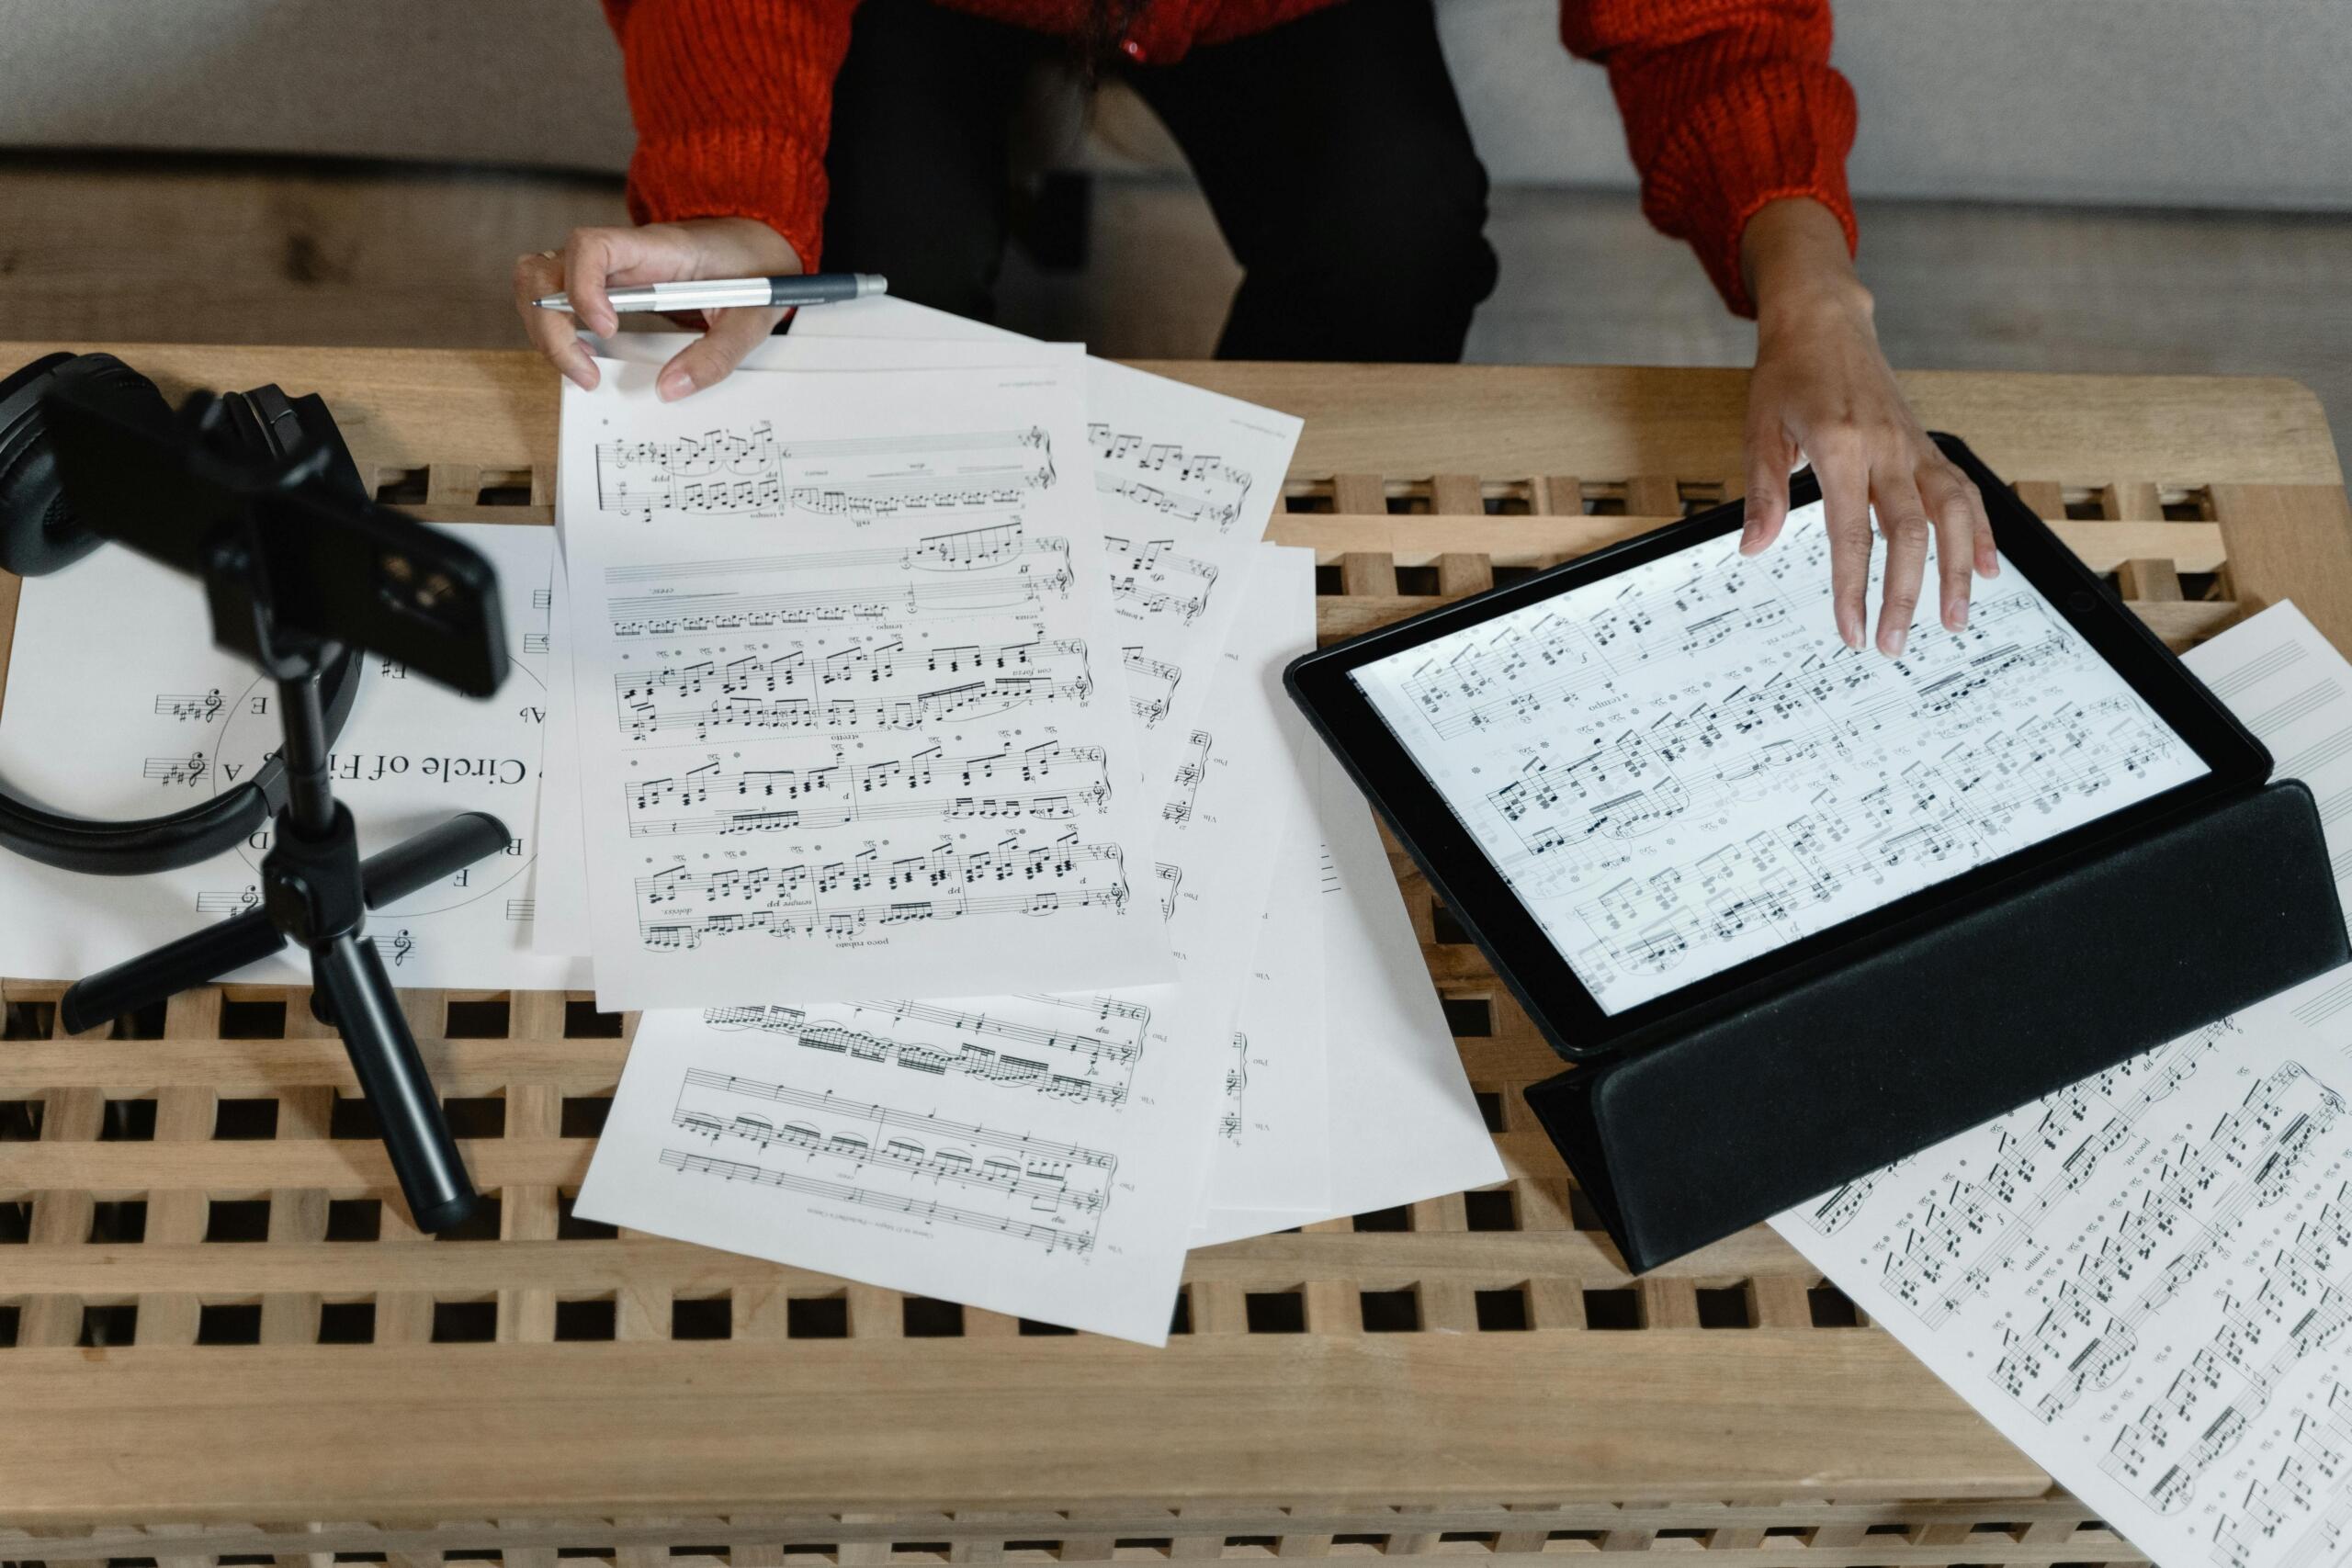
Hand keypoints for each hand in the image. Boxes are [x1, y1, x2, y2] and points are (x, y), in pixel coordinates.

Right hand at [513, 217, 802, 400]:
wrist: (756, 246)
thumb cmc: (753, 271)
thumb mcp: (751, 317)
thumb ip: (717, 354)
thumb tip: (670, 389)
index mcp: (655, 248)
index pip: (592, 246)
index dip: (584, 287)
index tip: (607, 330)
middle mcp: (619, 252)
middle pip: (546, 268)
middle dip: (549, 325)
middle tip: (586, 373)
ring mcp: (606, 267)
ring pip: (539, 281)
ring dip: (545, 328)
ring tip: (582, 367)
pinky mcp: (603, 283)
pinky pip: (558, 297)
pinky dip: (556, 328)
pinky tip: (585, 354)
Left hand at [1737, 199, 1994, 655]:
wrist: (1824, 321)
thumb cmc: (1788, 375)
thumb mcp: (1759, 429)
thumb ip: (1762, 493)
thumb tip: (1753, 549)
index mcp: (1840, 448)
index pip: (1850, 534)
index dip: (1853, 589)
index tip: (1851, 631)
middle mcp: (1886, 448)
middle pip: (1909, 532)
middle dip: (1905, 594)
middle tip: (1893, 643)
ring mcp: (1912, 446)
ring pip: (1951, 513)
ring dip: (1956, 570)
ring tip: (1953, 620)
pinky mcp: (1925, 445)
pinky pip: (1963, 491)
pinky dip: (1979, 531)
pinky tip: (1985, 570)